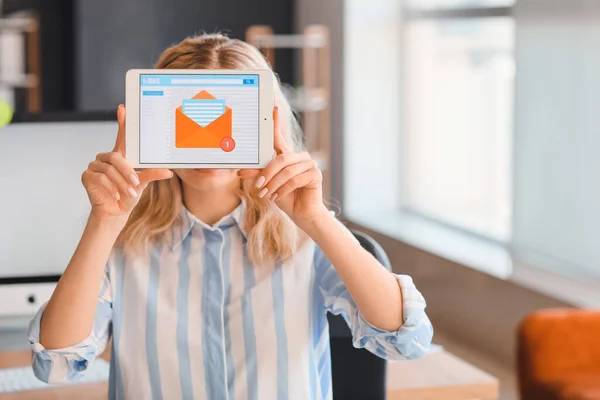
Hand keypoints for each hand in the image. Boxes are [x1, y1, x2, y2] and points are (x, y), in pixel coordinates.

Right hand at [81, 105, 172, 222]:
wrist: (116, 211)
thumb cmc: (129, 195)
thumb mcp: (142, 184)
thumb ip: (152, 175)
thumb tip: (168, 172)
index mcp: (120, 155)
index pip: (121, 135)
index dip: (122, 122)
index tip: (123, 108)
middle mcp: (106, 157)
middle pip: (116, 157)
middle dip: (127, 171)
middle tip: (136, 183)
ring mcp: (95, 165)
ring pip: (109, 170)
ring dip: (121, 183)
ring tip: (130, 193)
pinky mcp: (87, 176)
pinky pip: (100, 178)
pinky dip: (111, 188)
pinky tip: (116, 196)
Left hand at [238, 106, 326, 226]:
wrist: (301, 214)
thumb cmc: (284, 197)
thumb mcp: (268, 184)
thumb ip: (257, 175)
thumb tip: (240, 171)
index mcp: (287, 156)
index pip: (279, 137)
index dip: (276, 122)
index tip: (273, 107)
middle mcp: (299, 157)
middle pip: (281, 158)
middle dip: (267, 173)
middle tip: (258, 186)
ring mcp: (309, 164)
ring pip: (287, 171)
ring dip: (274, 184)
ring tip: (266, 194)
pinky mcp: (315, 174)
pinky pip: (295, 180)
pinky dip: (283, 190)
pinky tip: (277, 197)